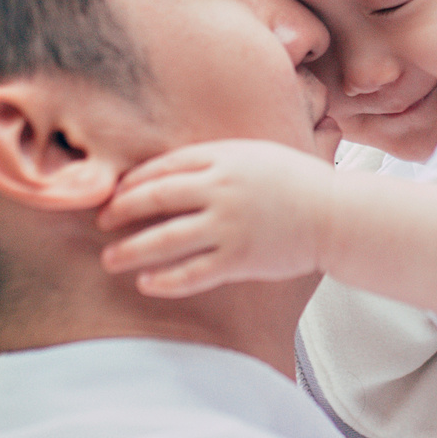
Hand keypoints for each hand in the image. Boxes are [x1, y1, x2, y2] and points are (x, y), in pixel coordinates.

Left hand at [96, 140, 340, 297]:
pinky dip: (165, 280)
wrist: (335, 215)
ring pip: (165, 240)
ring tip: (110, 260)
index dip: (132, 181)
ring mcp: (229, 226)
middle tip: (101, 222)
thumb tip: (171, 169)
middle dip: (121, 211)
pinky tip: (145, 283)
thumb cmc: (297, 182)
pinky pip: (192, 273)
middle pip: (155, 199)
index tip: (114, 193)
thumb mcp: (255, 154)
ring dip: (131, 250)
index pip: (163, 167)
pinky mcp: (239, 259)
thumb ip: (216, 159)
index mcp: (224, 158)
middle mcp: (221, 190)